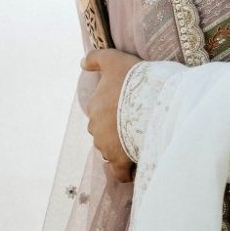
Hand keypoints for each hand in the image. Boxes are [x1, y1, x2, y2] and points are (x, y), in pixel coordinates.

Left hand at [82, 49, 141, 182]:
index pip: (99, 111)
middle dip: (116, 131)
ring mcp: (106, 145)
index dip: (113, 110)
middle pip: (104, 131)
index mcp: (94, 106)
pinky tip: (133, 168)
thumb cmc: (132, 79)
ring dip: (121, 148)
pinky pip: (119, 172)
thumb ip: (96, 58)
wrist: (148, 101)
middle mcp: (95, 127)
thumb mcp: (113, 59)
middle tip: (135, 124)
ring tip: (139, 141)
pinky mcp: (119, 160)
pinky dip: (125, 172)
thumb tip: (81, 63)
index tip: (127, 109)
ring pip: (111, 150)